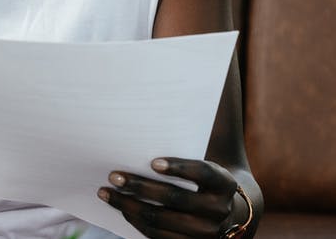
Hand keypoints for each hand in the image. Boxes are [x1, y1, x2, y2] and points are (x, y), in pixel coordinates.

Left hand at [97, 157, 237, 237]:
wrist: (228, 213)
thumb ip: (188, 144)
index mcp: (225, 183)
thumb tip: (162, 110)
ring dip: (129, 206)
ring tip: (107, 192)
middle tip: (114, 175)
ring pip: (161, 220)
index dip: (179, 167)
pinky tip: (121, 208)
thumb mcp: (208, 162)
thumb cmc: (206, 178)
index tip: (153, 161)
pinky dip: (136, 221)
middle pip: (175, 198)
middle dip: (140, 187)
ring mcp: (205, 233)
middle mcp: (219, 210)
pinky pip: (157, 236)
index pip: (203, 172)